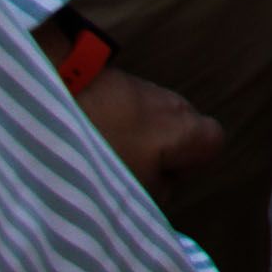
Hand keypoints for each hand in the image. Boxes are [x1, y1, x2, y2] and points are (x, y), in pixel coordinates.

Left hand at [74, 65, 225, 197]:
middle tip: (128, 170)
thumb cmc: (104, 149)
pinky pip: (121, 106)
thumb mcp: (133, 190)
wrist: (58, 93)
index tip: (160, 180)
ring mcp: (141, 87)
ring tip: (99, 153)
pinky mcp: (111, 79)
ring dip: (130, 134)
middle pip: (180, 129)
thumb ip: (157, 192)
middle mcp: (172, 103)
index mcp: (185, 129)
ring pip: (150, 117)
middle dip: (158, 150)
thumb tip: (159, 185)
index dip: (190, 165)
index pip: (212, 143)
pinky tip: (84, 135)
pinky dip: (109, 120)